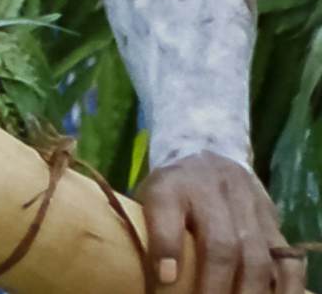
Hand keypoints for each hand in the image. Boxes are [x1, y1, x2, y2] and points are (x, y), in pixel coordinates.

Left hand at [138, 152, 304, 293]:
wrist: (206, 155)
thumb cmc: (172, 190)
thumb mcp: (149, 198)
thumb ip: (150, 230)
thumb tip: (158, 276)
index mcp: (171, 184)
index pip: (166, 209)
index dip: (165, 245)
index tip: (165, 277)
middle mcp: (213, 191)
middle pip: (220, 243)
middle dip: (214, 284)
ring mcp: (249, 206)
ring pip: (256, 255)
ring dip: (249, 291)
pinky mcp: (273, 221)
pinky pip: (286, 258)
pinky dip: (285, 286)